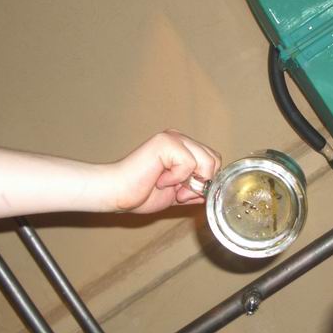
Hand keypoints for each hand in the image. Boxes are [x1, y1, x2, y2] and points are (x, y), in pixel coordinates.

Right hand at [106, 130, 220, 214]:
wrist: (118, 193)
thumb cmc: (141, 193)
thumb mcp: (179, 193)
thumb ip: (196, 189)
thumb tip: (214, 190)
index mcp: (183, 148)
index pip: (214, 161)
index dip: (205, 182)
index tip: (184, 194)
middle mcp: (180, 139)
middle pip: (214, 160)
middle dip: (201, 183)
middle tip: (179, 192)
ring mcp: (173, 138)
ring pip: (207, 161)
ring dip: (190, 182)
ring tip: (169, 186)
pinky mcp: (166, 142)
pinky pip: (189, 164)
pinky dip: (177, 178)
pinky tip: (159, 179)